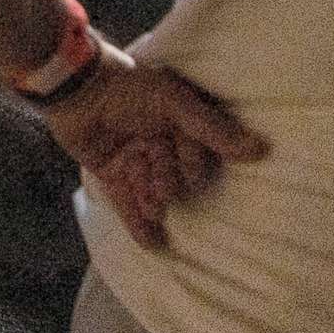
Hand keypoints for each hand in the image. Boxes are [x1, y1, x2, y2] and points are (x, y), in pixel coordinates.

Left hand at [42, 58, 267, 250]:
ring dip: (154, 204)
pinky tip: (152, 244)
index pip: (196, 154)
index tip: (186, 168)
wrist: (74, 88)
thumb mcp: (173, 102)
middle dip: (169, 184)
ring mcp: (134, 158)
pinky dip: (138, 223)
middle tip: (162, 189)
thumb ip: (212, 129)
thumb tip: (259, 149)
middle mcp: (160, 141)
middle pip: (174, 175)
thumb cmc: (127, 88)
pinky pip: (128, 201)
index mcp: (179, 122)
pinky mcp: (111, 172)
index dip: (191, 164)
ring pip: (152, 191)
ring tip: (154, 209)